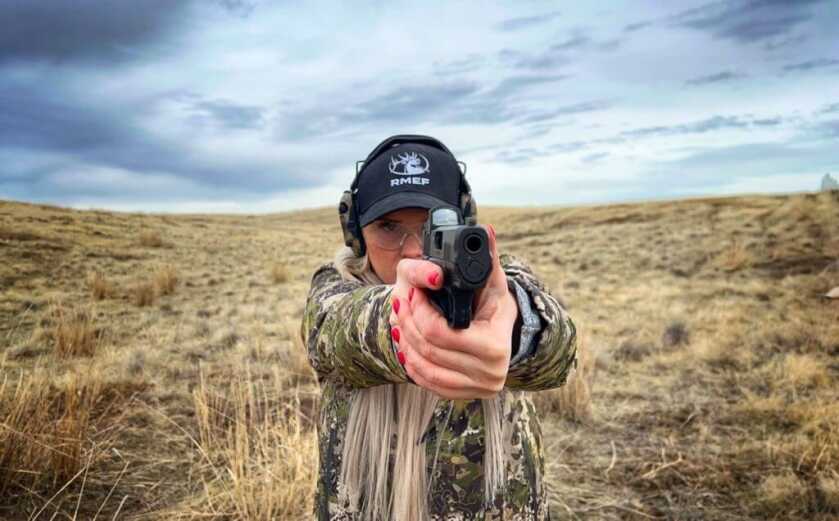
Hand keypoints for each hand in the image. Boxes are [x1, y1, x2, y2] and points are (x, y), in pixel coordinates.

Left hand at [389, 224, 517, 398]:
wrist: (503, 339)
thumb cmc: (493, 307)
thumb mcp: (492, 282)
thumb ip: (488, 257)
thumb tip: (484, 231)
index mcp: (495, 345)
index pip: (439, 332)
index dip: (419, 311)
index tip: (411, 293)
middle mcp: (489, 373)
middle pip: (427, 348)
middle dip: (407, 323)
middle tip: (398, 303)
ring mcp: (475, 388)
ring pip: (423, 367)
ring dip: (405, 343)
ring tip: (398, 322)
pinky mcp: (462, 395)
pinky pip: (427, 382)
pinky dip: (412, 363)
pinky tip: (406, 346)